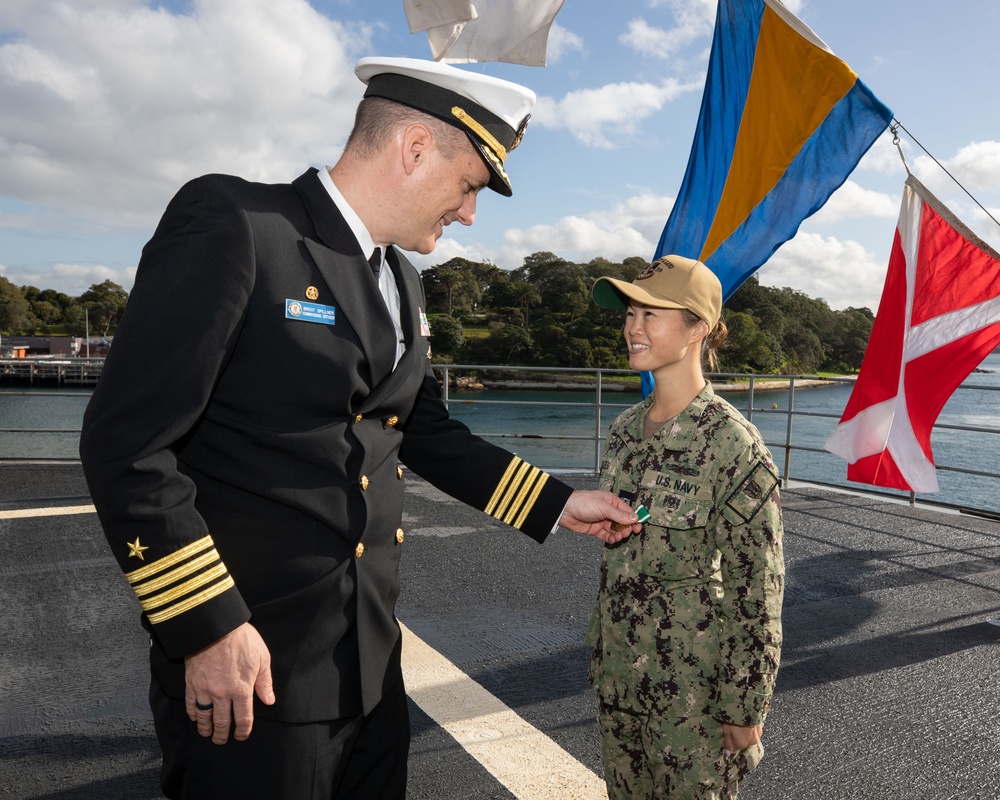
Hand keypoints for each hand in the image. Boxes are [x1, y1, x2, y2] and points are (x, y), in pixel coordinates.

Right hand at [185, 622, 275, 743]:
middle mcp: (222, 694)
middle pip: (222, 722)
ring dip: (206, 728)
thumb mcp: (262, 658)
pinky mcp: (191, 683)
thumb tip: (269, 701)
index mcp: (242, 689)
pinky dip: (193, 713)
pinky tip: (195, 717)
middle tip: (222, 740)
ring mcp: (205, 689)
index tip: (241, 736)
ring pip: (204, 716)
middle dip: (222, 734)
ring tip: (207, 733)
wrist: (215, 627)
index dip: (243, 730)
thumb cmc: (242, 640)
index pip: (243, 718)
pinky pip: (191, 704)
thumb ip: (265, 682)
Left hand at [560, 490, 640, 543]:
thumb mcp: (603, 507)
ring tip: (618, 536)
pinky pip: (607, 535)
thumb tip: (634, 518)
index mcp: (612, 502)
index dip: (634, 520)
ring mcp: (602, 521)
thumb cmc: (583, 503)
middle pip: (622, 522)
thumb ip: (619, 515)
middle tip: (627, 533)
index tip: (638, 527)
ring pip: (615, 530)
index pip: (627, 511)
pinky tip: (613, 539)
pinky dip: (611, 538)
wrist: (565, 510)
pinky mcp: (596, 530)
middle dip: (626, 528)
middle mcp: (608, 511)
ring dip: (619, 534)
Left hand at [722, 722, 762, 753]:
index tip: (728, 734)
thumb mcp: (726, 730)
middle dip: (740, 737)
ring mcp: (758, 734)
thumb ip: (728, 743)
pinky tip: (748, 720)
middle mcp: (752, 741)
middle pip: (744, 742)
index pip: (735, 748)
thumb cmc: (733, 719)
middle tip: (734, 727)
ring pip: (751, 736)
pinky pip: (756, 729)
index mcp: (742, 744)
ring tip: (741, 723)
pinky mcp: (762, 726)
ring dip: (747, 732)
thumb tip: (728, 754)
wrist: (746, 706)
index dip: (731, 741)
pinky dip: (752, 726)